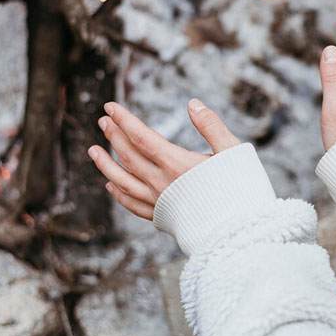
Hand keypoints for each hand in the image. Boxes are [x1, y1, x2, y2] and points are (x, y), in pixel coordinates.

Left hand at [88, 99, 240, 219]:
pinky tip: (110, 186)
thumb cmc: (241, 189)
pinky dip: (118, 194)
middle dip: (114, 135)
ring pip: (123, 181)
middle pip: (129, 155)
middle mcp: (162, 183)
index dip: (124, 119)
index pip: (141, 136)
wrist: (241, 232)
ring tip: (93, 150)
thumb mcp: (233, 150)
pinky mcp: (163, 218)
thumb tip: (192, 103)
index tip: (110, 106)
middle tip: (103, 120)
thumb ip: (211, 125)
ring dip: (106, 164)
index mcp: (177, 163)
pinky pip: (132, 205)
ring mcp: (160, 202)